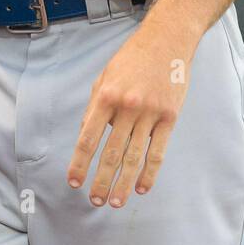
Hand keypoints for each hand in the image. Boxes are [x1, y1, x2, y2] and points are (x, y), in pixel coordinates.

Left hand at [67, 18, 196, 207]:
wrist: (166, 42)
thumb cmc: (131, 60)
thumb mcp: (104, 77)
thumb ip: (94, 107)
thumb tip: (85, 135)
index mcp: (106, 96)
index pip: (88, 137)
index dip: (80, 162)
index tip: (73, 181)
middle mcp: (127, 107)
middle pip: (111, 153)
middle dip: (101, 180)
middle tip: (94, 201)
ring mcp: (150, 114)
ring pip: (134, 157)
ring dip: (124, 183)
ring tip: (116, 202)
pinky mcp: (170, 118)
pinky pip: (158, 152)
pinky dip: (149, 173)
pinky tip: (141, 188)